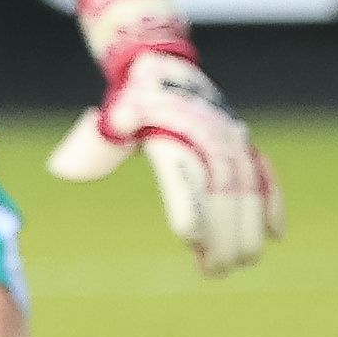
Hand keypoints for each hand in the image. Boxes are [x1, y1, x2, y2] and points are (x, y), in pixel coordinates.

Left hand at [46, 0, 278, 271]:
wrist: (161, 65)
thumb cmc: (130, 100)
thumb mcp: (110, 118)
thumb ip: (95, 144)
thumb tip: (62, 168)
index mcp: (173, 131)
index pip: (185, 175)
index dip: (190, 207)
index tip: (189, 239)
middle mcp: (209, 135)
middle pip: (223, 190)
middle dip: (224, 234)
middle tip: (215, 271)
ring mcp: (232, 139)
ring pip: (248, 188)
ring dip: (248, 228)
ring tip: (240, 264)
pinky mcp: (245, 142)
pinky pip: (266, 173)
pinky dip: (273, 202)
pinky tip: (275, 234)